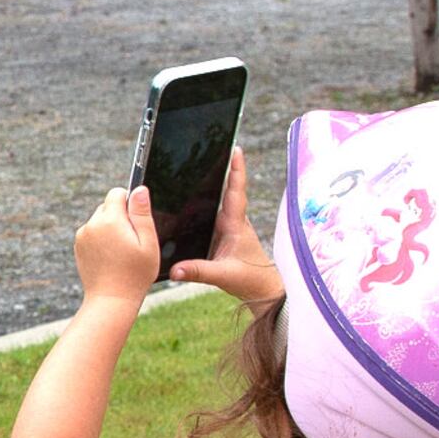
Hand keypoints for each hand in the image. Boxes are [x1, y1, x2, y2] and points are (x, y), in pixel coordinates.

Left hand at [75, 184, 161, 308]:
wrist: (111, 299)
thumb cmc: (135, 274)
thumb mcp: (148, 243)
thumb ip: (142, 213)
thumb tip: (139, 189)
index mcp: (110, 220)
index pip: (117, 193)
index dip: (130, 203)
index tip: (136, 222)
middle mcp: (92, 224)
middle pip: (108, 206)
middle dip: (120, 217)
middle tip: (131, 241)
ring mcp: (82, 235)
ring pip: (100, 220)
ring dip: (110, 228)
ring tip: (120, 251)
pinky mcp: (78, 246)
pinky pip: (92, 233)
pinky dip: (101, 239)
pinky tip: (110, 257)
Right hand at [170, 154, 284, 306]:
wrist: (263, 291)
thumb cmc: (250, 280)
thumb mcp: (222, 276)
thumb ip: (198, 272)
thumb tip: (175, 270)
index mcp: (235, 225)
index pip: (236, 191)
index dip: (236, 170)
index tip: (235, 149)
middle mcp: (234, 221)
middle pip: (229, 188)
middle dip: (224, 167)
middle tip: (217, 145)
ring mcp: (231, 227)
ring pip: (223, 199)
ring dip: (217, 182)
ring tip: (205, 163)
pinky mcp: (226, 235)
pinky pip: (217, 213)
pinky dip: (210, 201)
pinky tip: (197, 197)